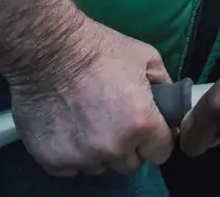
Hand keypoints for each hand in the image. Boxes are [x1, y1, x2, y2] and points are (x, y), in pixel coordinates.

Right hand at [3, 16, 173, 176]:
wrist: (49, 50)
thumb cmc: (98, 50)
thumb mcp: (146, 57)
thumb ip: (164, 86)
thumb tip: (170, 105)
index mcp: (141, 124)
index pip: (161, 153)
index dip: (156, 139)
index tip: (148, 129)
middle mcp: (113, 147)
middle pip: (130, 164)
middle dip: (128, 146)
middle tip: (116, 121)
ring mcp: (81, 157)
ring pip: (100, 166)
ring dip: (99, 151)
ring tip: (88, 122)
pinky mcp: (53, 160)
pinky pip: (71, 168)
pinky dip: (71, 153)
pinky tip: (68, 129)